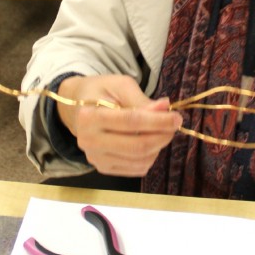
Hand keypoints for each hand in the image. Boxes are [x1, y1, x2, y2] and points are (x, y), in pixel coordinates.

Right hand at [57, 75, 181, 176]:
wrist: (77, 109)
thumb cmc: (100, 92)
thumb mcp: (119, 85)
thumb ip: (141, 99)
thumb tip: (165, 108)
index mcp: (89, 117)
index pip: (131, 122)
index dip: (158, 121)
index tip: (177, 117)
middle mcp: (89, 142)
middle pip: (137, 146)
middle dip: (163, 136)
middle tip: (175, 124)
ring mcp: (96, 159)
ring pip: (140, 160)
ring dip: (158, 147)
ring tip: (161, 131)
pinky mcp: (104, 168)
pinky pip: (136, 169)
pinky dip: (150, 157)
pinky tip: (149, 142)